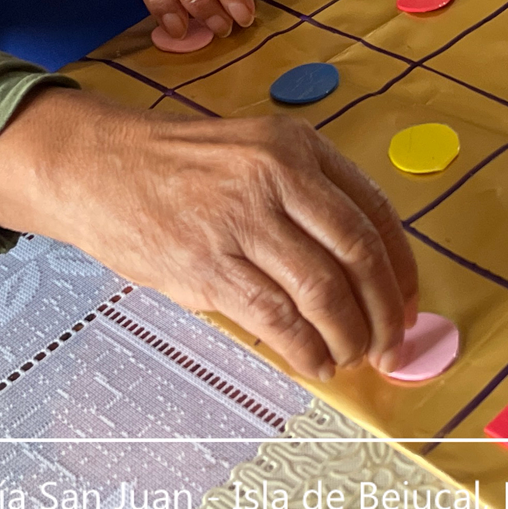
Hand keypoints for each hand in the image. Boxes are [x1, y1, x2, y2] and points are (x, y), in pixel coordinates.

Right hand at [0, 90, 418, 382]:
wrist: (99, 167)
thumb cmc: (179, 167)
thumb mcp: (253, 151)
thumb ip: (306, 195)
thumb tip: (365, 271)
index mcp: (296, 146)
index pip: (373, 212)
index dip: (401, 268)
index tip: (409, 304)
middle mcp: (276, 177)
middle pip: (357, 254)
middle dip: (385, 311)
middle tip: (390, 344)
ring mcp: (241, 221)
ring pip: (322, 291)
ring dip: (347, 336)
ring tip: (350, 357)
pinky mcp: (207, 265)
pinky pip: (276, 318)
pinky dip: (305, 349)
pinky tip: (313, 362)